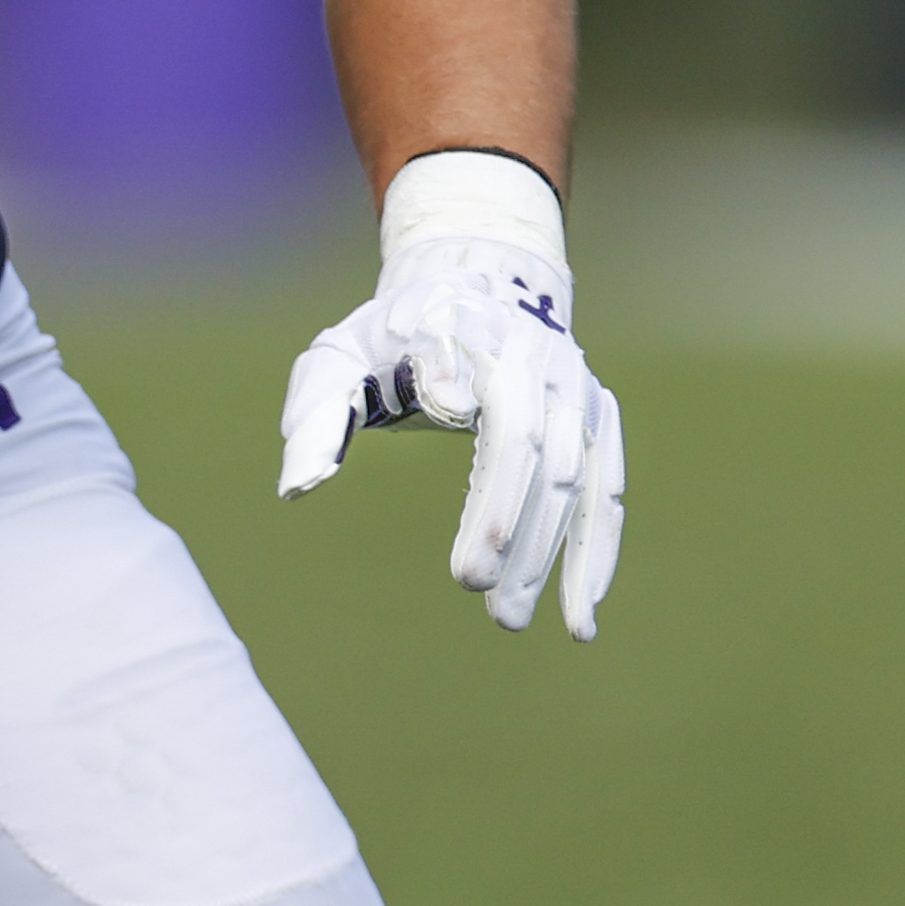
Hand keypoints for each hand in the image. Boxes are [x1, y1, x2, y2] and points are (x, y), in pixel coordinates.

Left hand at [274, 149, 624, 638]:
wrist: (479, 286)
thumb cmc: (392, 340)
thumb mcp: (339, 358)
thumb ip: (315, 416)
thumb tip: (299, 488)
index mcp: (451, 325)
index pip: (449, 356)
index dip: (449, 382)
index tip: (449, 411)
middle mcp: (523, 352)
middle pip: (520, 437)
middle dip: (500, 514)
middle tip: (470, 586)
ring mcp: (570, 385)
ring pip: (571, 474)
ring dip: (547, 551)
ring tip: (511, 619)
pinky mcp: (597, 417)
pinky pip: (606, 491)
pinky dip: (597, 553)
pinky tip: (580, 617)